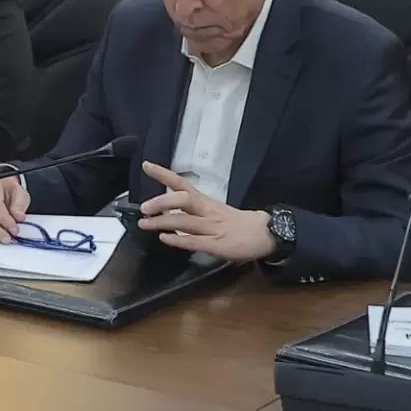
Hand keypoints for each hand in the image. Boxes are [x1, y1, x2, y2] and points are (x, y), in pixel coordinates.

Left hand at [137, 162, 275, 260]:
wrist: (267, 234)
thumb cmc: (241, 224)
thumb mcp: (217, 213)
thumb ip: (196, 214)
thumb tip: (172, 215)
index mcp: (207, 203)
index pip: (182, 184)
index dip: (163, 174)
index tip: (146, 165)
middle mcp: (208, 212)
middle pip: (182, 200)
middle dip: (161, 202)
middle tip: (144, 207)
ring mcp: (212, 228)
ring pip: (184, 221)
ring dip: (162, 221)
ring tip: (145, 223)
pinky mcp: (217, 245)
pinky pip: (194, 241)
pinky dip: (177, 239)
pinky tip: (164, 238)